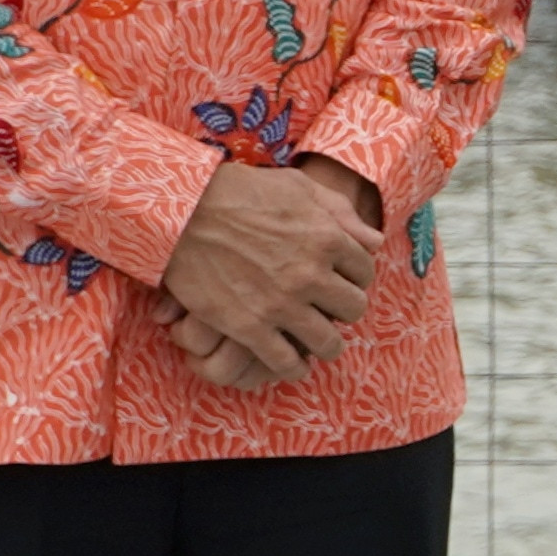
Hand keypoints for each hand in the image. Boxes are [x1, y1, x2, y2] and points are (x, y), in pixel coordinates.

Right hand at [159, 157, 380, 384]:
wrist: (182, 213)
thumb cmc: (240, 192)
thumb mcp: (298, 187)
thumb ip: (339, 212)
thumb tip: (374, 241)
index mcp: (327, 238)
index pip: (364, 272)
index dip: (355, 278)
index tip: (342, 281)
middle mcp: (311, 274)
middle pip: (353, 308)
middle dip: (345, 310)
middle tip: (331, 310)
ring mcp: (281, 304)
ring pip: (327, 342)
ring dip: (327, 345)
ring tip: (320, 344)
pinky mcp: (249, 327)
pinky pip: (286, 361)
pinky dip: (294, 368)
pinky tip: (293, 365)